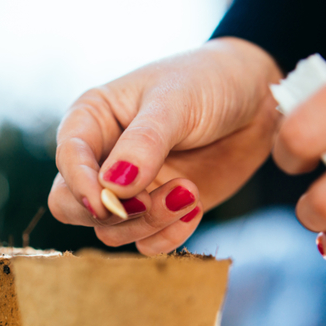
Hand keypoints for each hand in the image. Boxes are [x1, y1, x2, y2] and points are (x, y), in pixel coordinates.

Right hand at [49, 37, 281, 254]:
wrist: (258, 100)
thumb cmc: (208, 82)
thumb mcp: (175, 101)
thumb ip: (143, 143)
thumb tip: (112, 187)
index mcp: (91, 120)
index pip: (67, 160)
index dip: (80, 185)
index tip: (107, 202)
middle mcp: (101, 159)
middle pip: (72, 206)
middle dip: (112, 213)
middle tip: (150, 200)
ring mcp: (129, 190)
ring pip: (111, 230)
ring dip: (149, 222)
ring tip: (190, 192)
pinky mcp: (157, 212)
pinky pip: (147, 243)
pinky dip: (169, 236)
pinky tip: (196, 207)